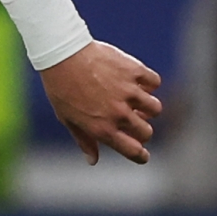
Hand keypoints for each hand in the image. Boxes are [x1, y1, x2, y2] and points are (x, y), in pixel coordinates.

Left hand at [40, 40, 161, 165]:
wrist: (62, 55)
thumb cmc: (61, 88)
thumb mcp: (67, 118)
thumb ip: (84, 140)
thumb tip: (93, 161)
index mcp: (103, 128)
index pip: (133, 151)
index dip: (141, 155)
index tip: (143, 154)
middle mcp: (119, 113)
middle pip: (147, 132)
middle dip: (143, 130)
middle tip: (134, 121)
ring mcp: (128, 92)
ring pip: (155, 108)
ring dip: (148, 107)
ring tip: (136, 100)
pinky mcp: (134, 71)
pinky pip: (154, 82)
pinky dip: (149, 83)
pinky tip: (137, 81)